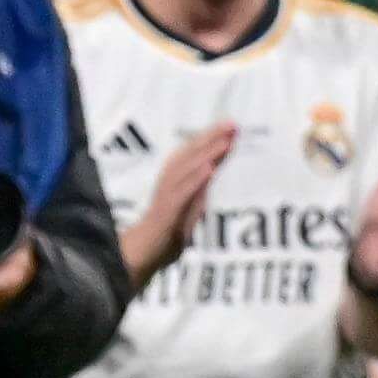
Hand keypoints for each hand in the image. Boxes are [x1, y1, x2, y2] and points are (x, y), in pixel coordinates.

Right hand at [124, 122, 232, 287]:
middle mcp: (170, 181)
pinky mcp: (167, 210)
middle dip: (212, 138)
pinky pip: (183, 192)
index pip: (194, 154)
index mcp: (175, 179)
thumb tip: (217, 174)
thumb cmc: (168, 231)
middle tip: (233, 124)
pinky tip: (210, 168)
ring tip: (226, 141)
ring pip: (188, 168)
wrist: (145, 253)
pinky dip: (196, 179)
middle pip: (191, 155)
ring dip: (207, 153)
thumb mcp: (192, 207)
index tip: (231, 126)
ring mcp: (168, 195)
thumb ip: (203, 192)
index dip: (211, 139)